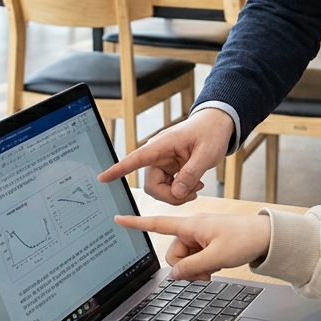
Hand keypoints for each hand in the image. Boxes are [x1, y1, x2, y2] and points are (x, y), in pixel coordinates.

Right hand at [98, 109, 233, 203]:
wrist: (218, 124)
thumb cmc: (211, 132)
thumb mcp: (206, 154)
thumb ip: (191, 173)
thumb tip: (176, 192)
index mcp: (162, 145)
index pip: (135, 159)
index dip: (118, 169)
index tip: (102, 178)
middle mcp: (158, 154)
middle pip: (152, 185)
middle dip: (170, 196)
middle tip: (191, 194)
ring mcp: (164, 162)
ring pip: (160, 189)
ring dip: (177, 195)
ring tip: (197, 188)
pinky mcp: (170, 168)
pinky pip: (169, 187)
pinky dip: (181, 191)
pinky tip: (195, 186)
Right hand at [115, 213, 270, 279]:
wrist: (265, 236)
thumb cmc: (244, 240)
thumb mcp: (216, 258)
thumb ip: (191, 267)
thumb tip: (173, 274)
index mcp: (192, 225)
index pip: (158, 223)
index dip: (137, 223)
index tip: (119, 218)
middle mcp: (193, 229)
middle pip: (173, 253)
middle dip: (184, 268)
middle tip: (205, 274)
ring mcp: (201, 236)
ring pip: (185, 259)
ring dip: (195, 269)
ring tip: (214, 269)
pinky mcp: (208, 242)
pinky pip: (196, 258)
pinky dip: (203, 266)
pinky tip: (217, 266)